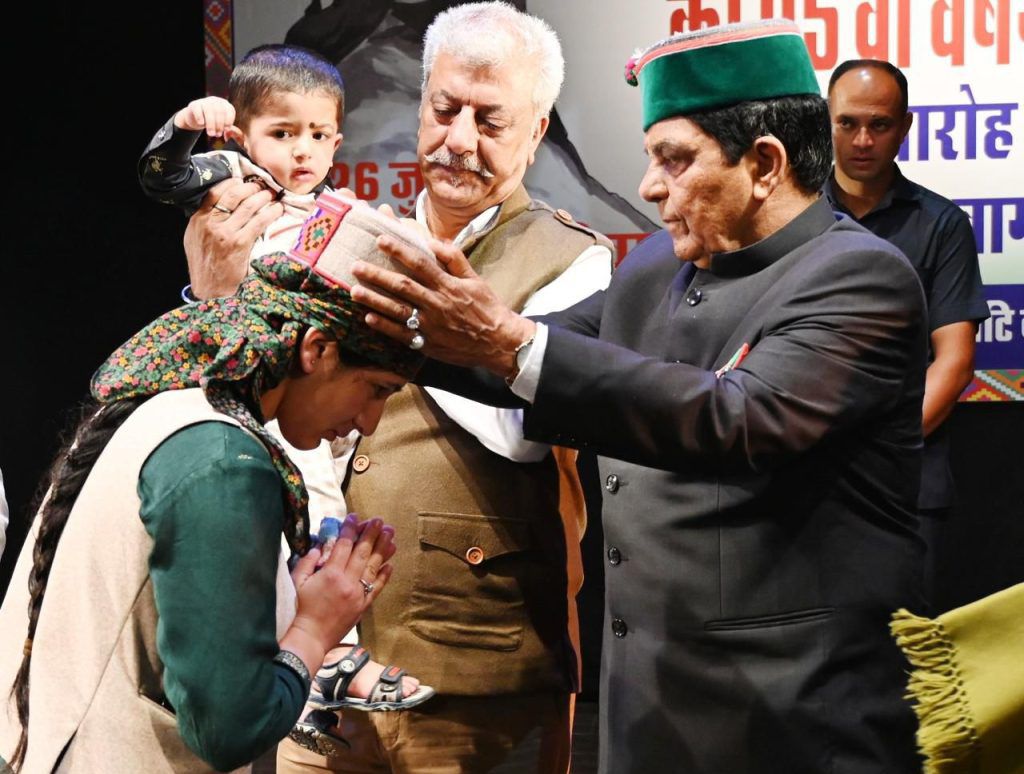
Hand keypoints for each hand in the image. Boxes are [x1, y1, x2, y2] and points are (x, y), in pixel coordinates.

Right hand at [174, 96, 236, 136]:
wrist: (195, 118)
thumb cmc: (212, 122)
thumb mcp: (221, 124)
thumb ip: (227, 128)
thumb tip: (230, 132)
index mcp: (225, 105)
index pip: (230, 111)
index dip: (229, 121)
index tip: (226, 129)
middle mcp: (216, 101)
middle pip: (219, 111)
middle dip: (219, 125)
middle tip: (217, 135)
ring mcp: (205, 101)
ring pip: (209, 111)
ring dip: (211, 124)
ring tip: (211, 134)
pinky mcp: (194, 104)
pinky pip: (198, 110)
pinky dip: (200, 118)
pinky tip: (201, 124)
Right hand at [183, 178, 282, 297]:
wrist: (210, 291)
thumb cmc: (205, 267)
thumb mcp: (196, 240)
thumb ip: (206, 221)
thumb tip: (221, 205)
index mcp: (198, 220)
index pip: (215, 193)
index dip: (231, 183)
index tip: (243, 180)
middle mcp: (210, 224)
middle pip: (234, 195)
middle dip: (251, 188)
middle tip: (263, 187)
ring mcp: (225, 233)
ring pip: (248, 206)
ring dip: (264, 198)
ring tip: (273, 196)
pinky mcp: (240, 244)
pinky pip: (259, 222)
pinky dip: (270, 213)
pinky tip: (278, 210)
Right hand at [284, 515, 395, 660]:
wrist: (311, 637)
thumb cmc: (301, 608)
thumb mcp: (298, 582)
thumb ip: (308, 562)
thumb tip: (320, 547)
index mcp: (330, 574)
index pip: (343, 545)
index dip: (350, 529)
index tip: (354, 516)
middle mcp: (347, 581)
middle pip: (363, 552)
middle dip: (371, 534)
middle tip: (379, 520)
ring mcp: (358, 594)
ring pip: (374, 567)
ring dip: (383, 549)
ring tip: (390, 535)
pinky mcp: (364, 605)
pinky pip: (377, 587)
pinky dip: (385, 575)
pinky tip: (390, 564)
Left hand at [350, 235, 534, 375]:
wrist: (498, 343)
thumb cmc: (487, 308)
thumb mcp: (475, 279)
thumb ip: (454, 259)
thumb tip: (433, 241)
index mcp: (448, 286)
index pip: (420, 263)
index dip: (399, 250)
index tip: (381, 239)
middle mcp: (437, 304)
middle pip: (402, 286)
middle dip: (377, 275)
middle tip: (356, 266)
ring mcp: (431, 325)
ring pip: (397, 310)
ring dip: (374, 300)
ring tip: (354, 291)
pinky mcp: (428, 344)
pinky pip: (402, 334)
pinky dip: (384, 326)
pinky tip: (368, 318)